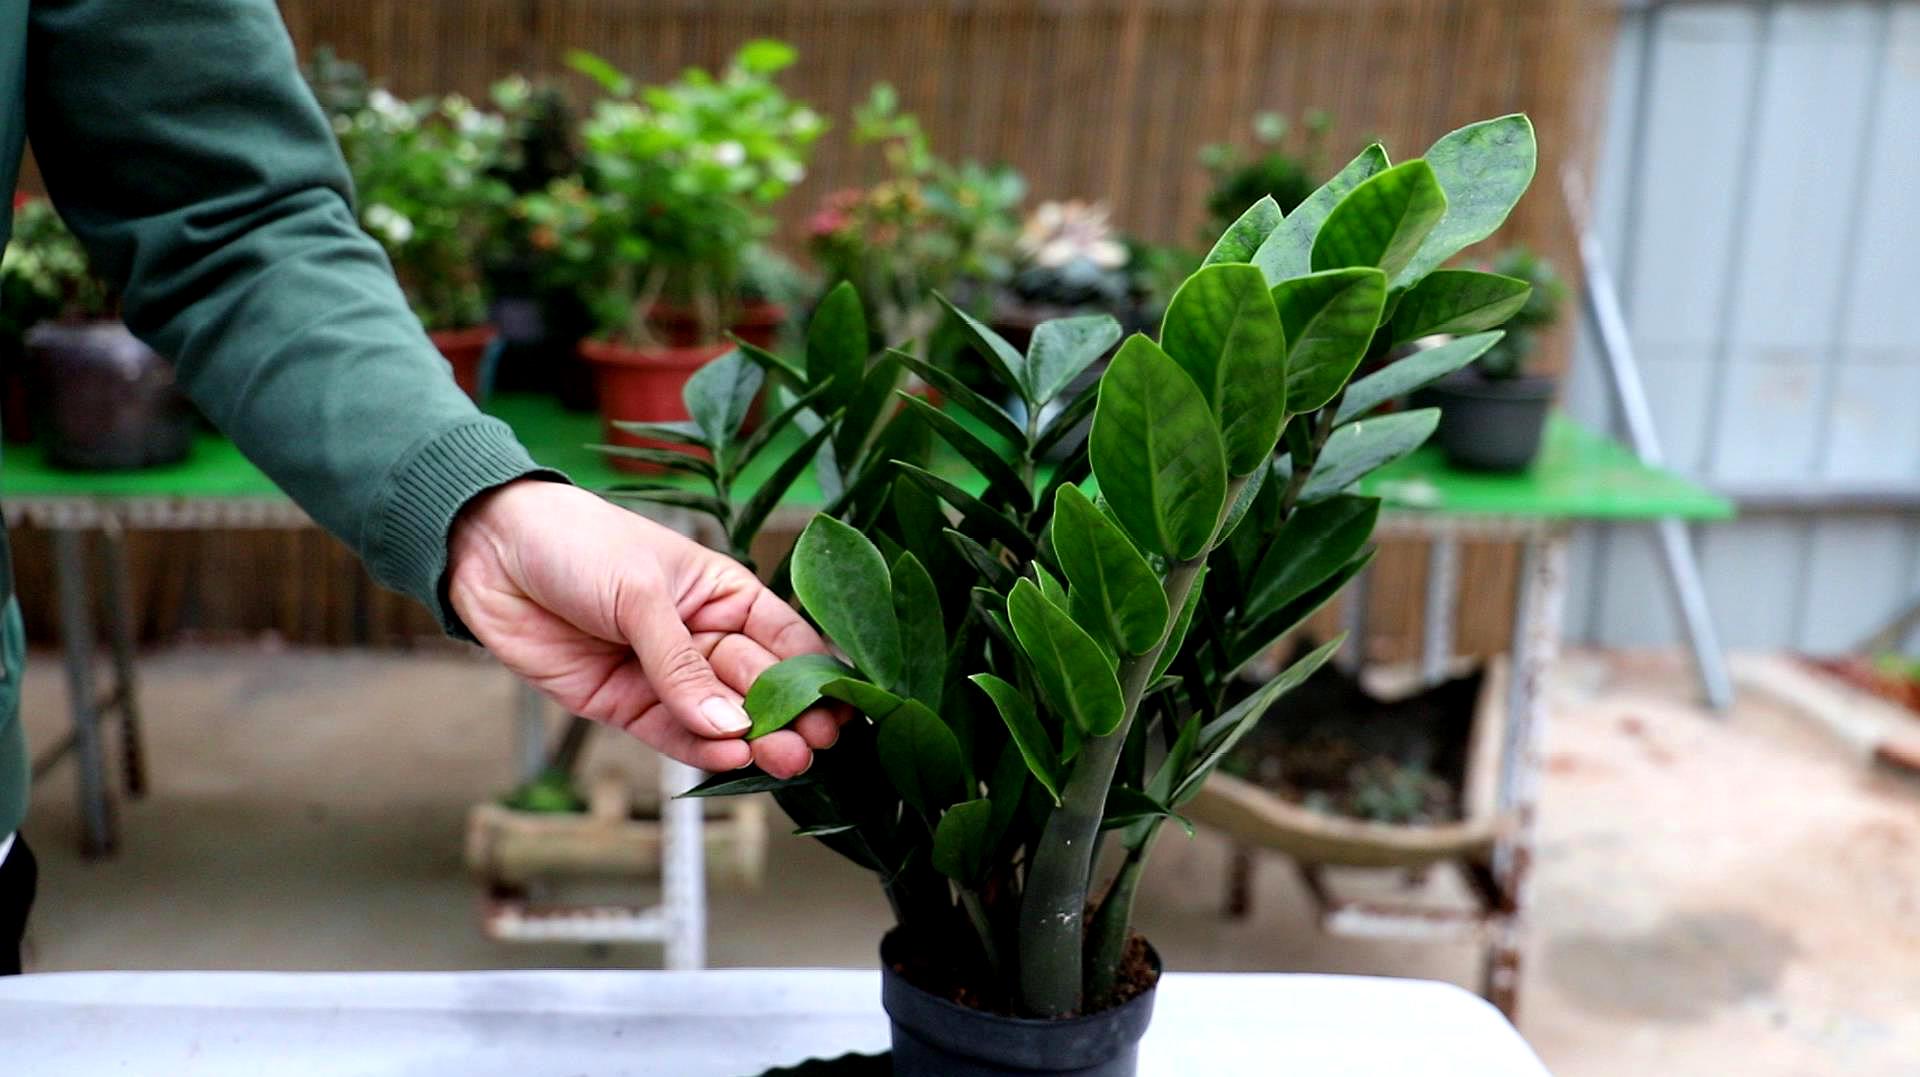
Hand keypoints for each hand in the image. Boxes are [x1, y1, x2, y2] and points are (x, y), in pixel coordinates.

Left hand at [447, 479, 840, 777]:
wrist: (490, 551)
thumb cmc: (578, 543)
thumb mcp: (640, 592)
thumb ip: (681, 662)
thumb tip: (729, 723)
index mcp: (725, 595)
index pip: (786, 641)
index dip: (815, 675)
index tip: (841, 709)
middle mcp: (703, 639)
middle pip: (759, 686)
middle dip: (788, 716)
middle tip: (812, 745)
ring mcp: (664, 676)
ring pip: (721, 718)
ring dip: (752, 741)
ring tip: (781, 759)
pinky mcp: (625, 704)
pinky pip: (672, 734)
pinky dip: (700, 749)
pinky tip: (730, 756)